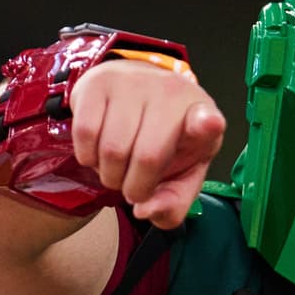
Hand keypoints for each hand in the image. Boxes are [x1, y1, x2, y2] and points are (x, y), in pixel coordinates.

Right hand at [69, 59, 225, 228]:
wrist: (139, 96)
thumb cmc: (166, 140)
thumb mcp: (182, 174)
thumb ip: (173, 203)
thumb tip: (145, 211)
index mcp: (203, 118)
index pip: (207, 119)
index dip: (207, 124)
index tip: (209, 124)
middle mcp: (171, 93)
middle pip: (147, 158)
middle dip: (133, 189)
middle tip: (133, 187)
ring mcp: (134, 83)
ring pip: (111, 149)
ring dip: (109, 175)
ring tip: (118, 168)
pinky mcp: (99, 83)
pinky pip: (85, 133)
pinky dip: (87, 157)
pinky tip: (99, 153)